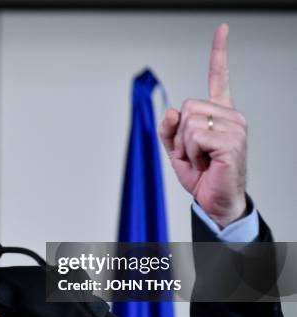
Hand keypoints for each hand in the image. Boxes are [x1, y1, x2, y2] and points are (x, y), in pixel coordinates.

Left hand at [158, 23, 247, 228]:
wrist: (215, 201)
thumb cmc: (201, 175)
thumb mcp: (175, 149)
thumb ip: (168, 128)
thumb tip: (171, 109)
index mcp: (218, 114)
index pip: (218, 78)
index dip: (219, 53)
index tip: (222, 28)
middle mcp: (230, 116)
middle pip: (186, 106)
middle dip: (179, 134)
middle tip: (193, 153)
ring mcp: (234, 127)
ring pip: (188, 122)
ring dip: (184, 146)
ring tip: (201, 160)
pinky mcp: (231, 141)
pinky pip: (193, 137)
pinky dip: (190, 153)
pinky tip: (206, 163)